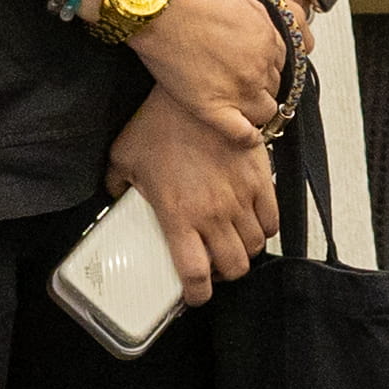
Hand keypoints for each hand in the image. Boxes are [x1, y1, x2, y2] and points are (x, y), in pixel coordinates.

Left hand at [108, 90, 278, 297]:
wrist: (193, 93)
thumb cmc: (157, 122)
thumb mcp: (124, 157)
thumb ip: (118, 184)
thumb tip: (115, 196)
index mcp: (178, 216)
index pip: (196, 274)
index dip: (198, 294)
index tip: (196, 295)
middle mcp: (213, 214)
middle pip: (234, 266)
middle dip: (225, 274)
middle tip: (216, 266)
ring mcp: (241, 197)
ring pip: (256, 246)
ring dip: (246, 252)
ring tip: (234, 245)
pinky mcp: (261, 178)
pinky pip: (273, 218)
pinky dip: (266, 229)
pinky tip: (254, 223)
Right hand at [139, 0, 286, 142]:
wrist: (159, 8)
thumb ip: (252, 7)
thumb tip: (255, 13)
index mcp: (267, 38)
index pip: (281, 63)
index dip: (267, 67)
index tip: (257, 71)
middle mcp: (259, 66)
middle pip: (273, 87)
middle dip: (261, 87)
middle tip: (244, 88)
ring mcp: (239, 89)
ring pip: (265, 112)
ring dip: (256, 111)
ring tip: (243, 111)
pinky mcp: (214, 108)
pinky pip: (243, 134)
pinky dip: (248, 138)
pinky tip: (246, 137)